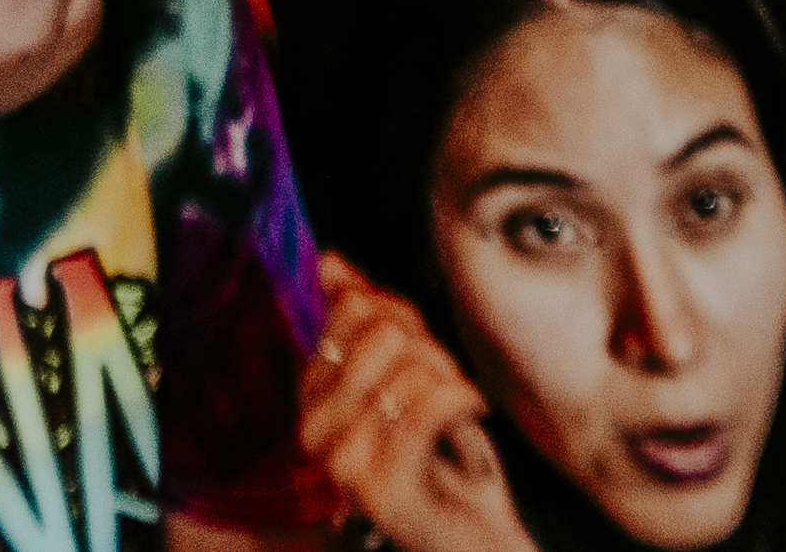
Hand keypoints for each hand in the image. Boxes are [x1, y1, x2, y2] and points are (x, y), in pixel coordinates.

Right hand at [297, 260, 535, 551]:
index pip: (354, 310)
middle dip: (429, 350)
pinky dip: (461, 399)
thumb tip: (329, 261)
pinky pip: (424, 408)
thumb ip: (364, 319)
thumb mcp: (404, 373)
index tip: (424, 348)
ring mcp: (341, 462)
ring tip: (457, 407)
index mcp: (312, 392)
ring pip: (406, 371)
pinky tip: (471, 408)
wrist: (473, 532)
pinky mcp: (378, 490)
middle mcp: (313, 427)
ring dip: (449, 382)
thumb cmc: (443, 453)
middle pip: (380, 335)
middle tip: (445, 382)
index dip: (404, 317)